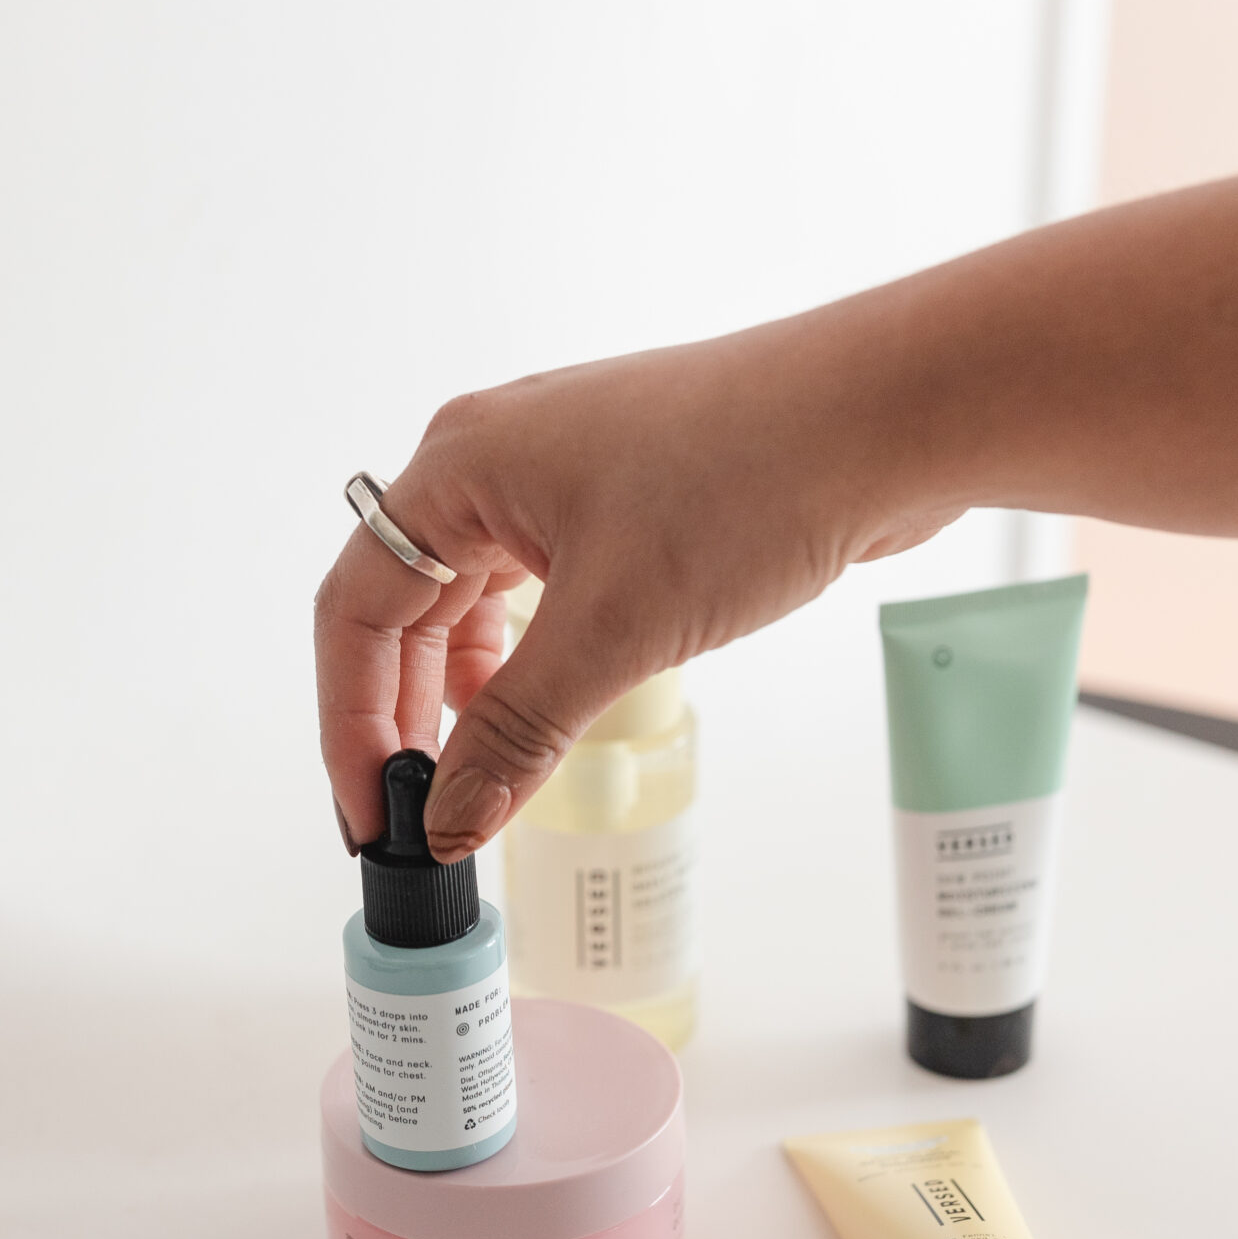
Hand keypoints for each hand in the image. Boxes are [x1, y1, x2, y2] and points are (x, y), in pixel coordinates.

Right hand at [316, 167, 1237, 855]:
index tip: (371, 816)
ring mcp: (563, 470)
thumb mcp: (615, 630)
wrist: (888, 414)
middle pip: (406, 605)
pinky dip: (531, 660)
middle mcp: (496, 457)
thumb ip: (516, 733)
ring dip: (470, 693)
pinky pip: (540, 588)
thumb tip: (451, 823)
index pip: (355, 610)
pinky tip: (548, 715)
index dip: (349, 723)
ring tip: (483, 780)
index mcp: (462, 464)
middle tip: (422, 818)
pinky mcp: (626, 493)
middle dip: (404, 717)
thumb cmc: (750, 482)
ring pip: (475, 600)